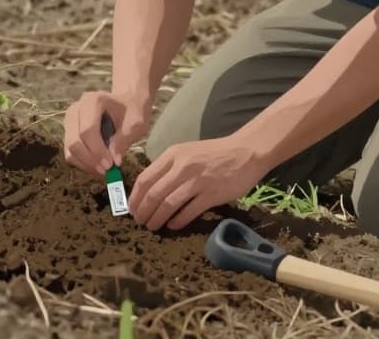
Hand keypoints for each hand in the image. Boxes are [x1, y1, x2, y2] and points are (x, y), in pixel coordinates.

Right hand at [63, 90, 148, 175]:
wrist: (127, 103)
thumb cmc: (133, 111)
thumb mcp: (136, 123)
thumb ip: (124, 140)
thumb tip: (114, 161)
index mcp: (92, 101)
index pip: (87, 131)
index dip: (97, 151)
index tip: (111, 165)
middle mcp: (76, 109)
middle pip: (74, 141)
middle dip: (89, 160)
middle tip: (106, 171)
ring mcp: (70, 121)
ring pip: (70, 149)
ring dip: (86, 164)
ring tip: (104, 170)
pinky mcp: (69, 132)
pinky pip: (70, 153)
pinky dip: (82, 163)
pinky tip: (98, 165)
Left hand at [128, 136, 267, 231]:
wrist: (246, 152)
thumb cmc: (215, 153)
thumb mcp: (187, 152)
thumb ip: (169, 167)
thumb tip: (150, 189)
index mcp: (173, 155)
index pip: (145, 178)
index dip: (135, 197)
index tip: (132, 209)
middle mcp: (182, 167)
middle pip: (154, 194)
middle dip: (143, 211)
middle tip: (140, 222)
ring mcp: (197, 181)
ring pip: (168, 204)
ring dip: (156, 219)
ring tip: (152, 226)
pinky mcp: (212, 195)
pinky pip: (188, 211)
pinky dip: (177, 221)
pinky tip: (173, 226)